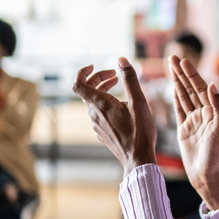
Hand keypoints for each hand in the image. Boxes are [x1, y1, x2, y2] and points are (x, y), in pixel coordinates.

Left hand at [72, 57, 156, 176]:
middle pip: (87, 90)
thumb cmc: (140, 131)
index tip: (94, 66)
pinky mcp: (101, 132)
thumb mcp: (139, 102)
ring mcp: (96, 124)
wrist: (138, 158)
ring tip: (119, 87)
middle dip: (99, 78)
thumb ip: (130, 79)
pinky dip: (105, 103)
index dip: (82, 72)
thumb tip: (121, 60)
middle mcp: (94, 114)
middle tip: (116, 75)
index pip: (78, 84)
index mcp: (100, 104)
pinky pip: (98, 113)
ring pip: (92, 102)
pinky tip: (121, 106)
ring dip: (103, 90)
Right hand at [170, 55, 218, 210]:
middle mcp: (204, 113)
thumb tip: (213, 85)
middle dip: (182, 73)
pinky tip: (171, 86)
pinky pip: (179, 108)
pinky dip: (175, 96)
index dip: (191, 74)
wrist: (207, 175)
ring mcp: (194, 120)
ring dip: (177, 81)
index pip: (201, 88)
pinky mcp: (184, 129)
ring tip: (170, 66)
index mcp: (214, 111)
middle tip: (172, 57)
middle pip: (191, 88)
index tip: (182, 61)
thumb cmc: (217, 154)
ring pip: (184, 96)